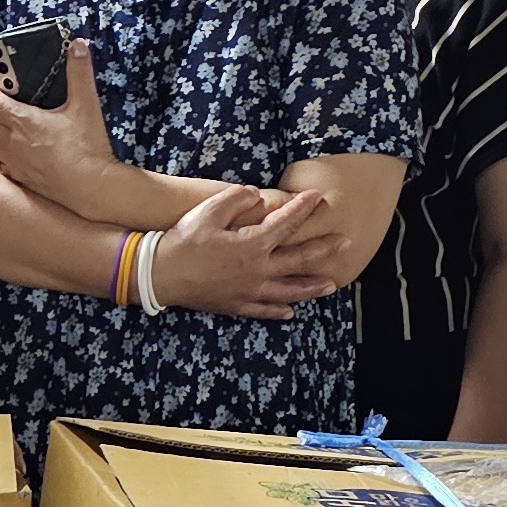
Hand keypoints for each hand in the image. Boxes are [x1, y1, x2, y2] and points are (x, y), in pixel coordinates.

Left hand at [0, 39, 122, 217]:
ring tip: (19, 129)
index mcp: (22, 120)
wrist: (91, 187)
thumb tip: (77, 45)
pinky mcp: (20, 179)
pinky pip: (3, 164)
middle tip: (13, 108)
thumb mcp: (86, 104)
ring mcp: (13, 162)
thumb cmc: (86, 147)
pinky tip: (26, 153)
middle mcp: (11, 142)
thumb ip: (79, 72)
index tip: (7, 89)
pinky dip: (8, 156)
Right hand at [153, 183, 338, 319]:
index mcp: (253, 244)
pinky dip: (279, 310)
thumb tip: (256, 194)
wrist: (161, 275)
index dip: (303, 208)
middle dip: (323, 249)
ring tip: (331, 285)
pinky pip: (264, 309)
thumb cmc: (183, 240)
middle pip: (299, 259)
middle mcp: (258, 270)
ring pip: (288, 290)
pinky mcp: (236, 304)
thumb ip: (236, 198)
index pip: (286, 223)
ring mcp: (249, 291)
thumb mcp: (208, 210)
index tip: (317, 198)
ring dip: (311, 287)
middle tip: (345, 243)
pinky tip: (290, 311)